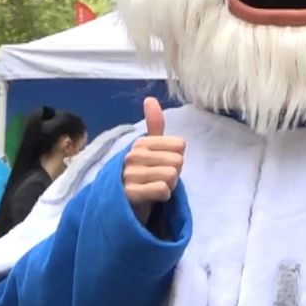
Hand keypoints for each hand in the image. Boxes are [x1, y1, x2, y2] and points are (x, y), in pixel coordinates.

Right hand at [124, 97, 185, 223]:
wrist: (126, 206)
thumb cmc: (144, 176)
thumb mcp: (150, 150)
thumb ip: (154, 125)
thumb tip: (150, 98)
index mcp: (140, 143)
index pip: (179, 145)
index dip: (176, 158)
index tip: (162, 165)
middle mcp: (132, 156)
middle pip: (178, 161)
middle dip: (174, 173)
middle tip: (159, 179)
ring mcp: (129, 175)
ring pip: (171, 175)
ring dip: (169, 186)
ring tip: (155, 188)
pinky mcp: (130, 194)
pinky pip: (162, 189)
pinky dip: (164, 196)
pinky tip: (154, 198)